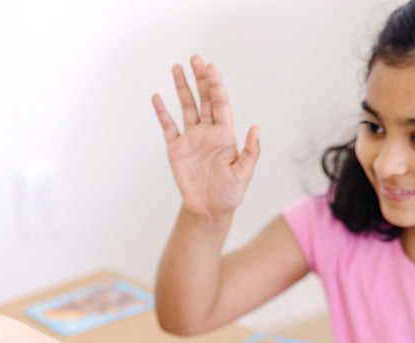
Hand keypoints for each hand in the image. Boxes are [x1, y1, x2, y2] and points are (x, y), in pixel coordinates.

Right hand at [152, 55, 259, 219]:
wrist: (209, 211)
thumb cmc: (229, 194)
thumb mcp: (243, 174)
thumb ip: (250, 152)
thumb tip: (256, 129)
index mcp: (224, 135)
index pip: (219, 104)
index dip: (215, 86)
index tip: (210, 68)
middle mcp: (207, 132)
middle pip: (203, 100)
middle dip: (199, 79)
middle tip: (194, 59)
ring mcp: (191, 139)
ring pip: (186, 108)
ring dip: (182, 88)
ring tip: (177, 68)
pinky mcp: (176, 149)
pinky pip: (168, 127)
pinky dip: (162, 112)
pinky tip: (158, 98)